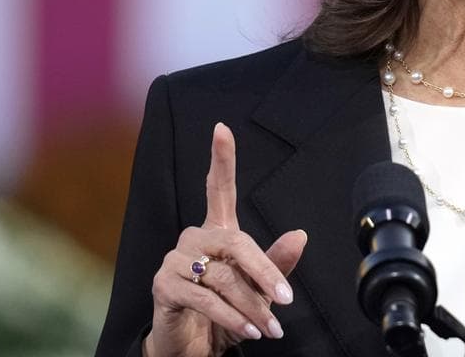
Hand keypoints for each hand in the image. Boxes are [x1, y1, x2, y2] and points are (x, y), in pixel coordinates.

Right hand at [144, 123, 307, 355]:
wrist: (191, 346)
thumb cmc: (226, 312)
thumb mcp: (257, 289)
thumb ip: (275, 265)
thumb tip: (300, 235)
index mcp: (218, 232)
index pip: (217, 189)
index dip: (221, 160)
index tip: (222, 129)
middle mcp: (194, 239)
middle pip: (237, 243)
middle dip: (266, 273)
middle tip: (287, 300)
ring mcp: (175, 261)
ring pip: (224, 276)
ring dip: (252, 305)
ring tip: (269, 327)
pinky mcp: (164, 286)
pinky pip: (205, 297)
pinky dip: (232, 316)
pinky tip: (247, 328)